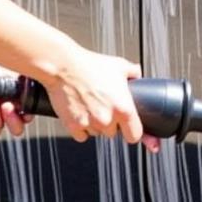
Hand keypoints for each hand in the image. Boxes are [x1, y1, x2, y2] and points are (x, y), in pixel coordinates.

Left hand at [0, 44, 33, 138]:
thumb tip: (36, 91)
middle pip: (16, 128)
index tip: (23, 110)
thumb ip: (22, 85)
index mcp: (21, 94)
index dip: (27, 116)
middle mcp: (8, 104)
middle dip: (13, 121)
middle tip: (6, 107)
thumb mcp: (8, 70)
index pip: (30, 114)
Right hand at [43, 47, 160, 153]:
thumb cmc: (91, 65)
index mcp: (124, 108)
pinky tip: (80, 112)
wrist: (64, 67)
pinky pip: (81, 135)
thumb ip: (133, 73)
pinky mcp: (73, 126)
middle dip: (111, 123)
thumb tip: (137, 74)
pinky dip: (80, 127)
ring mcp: (90, 124)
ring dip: (95, 125)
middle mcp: (108, 119)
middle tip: (104, 106)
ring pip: (97, 133)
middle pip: (114, 133)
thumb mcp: (119, 65)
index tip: (128, 127)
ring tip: (90, 105)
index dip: (132, 131)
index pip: (135, 135)